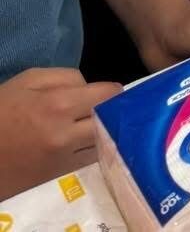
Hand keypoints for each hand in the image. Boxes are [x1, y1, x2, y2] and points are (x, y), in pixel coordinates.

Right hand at [0, 68, 120, 199]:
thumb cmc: (2, 110)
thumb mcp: (29, 80)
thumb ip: (66, 77)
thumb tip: (90, 86)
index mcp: (59, 105)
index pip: (107, 95)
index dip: (112, 91)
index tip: (111, 92)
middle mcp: (66, 135)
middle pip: (109, 122)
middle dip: (111, 113)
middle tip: (105, 110)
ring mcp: (61, 160)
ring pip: (101, 144)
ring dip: (103, 134)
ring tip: (95, 126)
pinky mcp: (55, 177)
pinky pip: (86, 163)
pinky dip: (90, 152)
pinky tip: (83, 144)